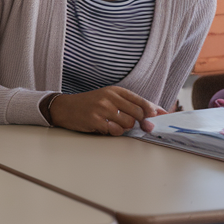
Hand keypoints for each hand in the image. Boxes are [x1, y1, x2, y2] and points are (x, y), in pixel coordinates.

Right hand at [48, 86, 165, 135]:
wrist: (64, 107)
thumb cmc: (90, 104)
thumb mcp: (109, 98)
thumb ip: (131, 104)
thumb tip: (159, 112)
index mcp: (115, 91)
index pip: (141, 101)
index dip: (153, 112)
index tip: (158, 118)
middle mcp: (109, 97)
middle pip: (138, 113)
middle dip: (140, 122)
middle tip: (136, 125)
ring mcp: (101, 108)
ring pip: (128, 124)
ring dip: (124, 128)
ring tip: (114, 124)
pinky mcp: (95, 120)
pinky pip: (115, 131)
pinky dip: (114, 132)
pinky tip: (105, 128)